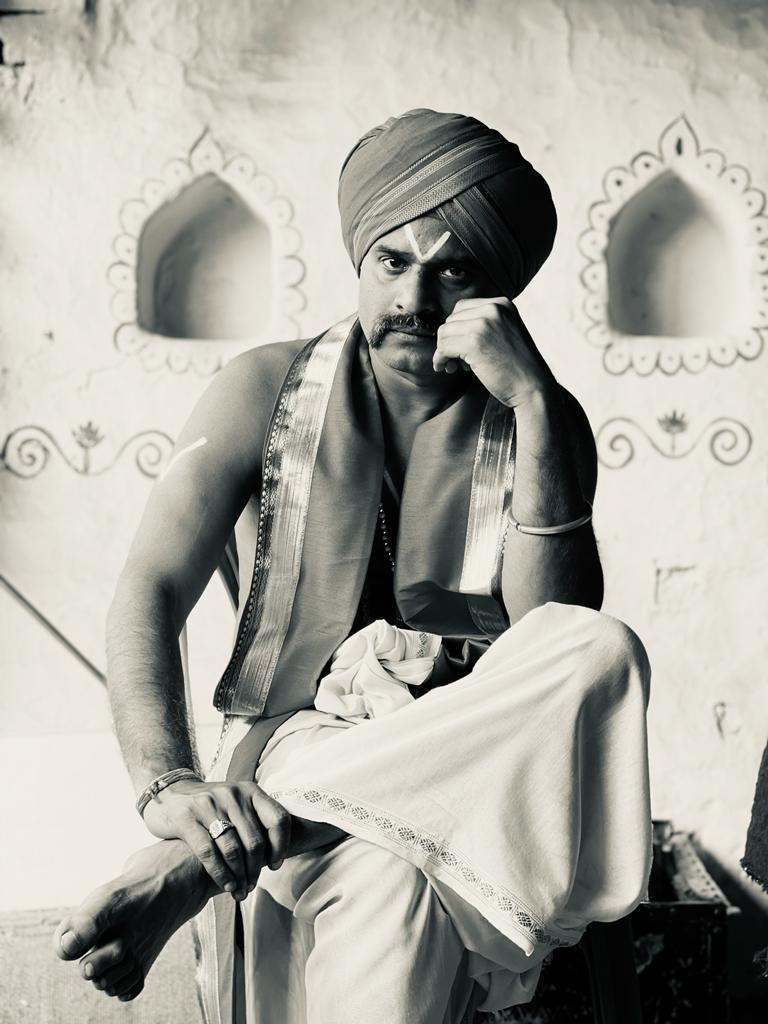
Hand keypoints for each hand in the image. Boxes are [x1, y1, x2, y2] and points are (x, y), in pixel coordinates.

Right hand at [142, 779, 290, 898]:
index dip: (280, 846)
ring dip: (239, 876)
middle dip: (255, 870)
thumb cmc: (211, 807)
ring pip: (233, 849)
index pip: (278, 819)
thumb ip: (254, 821)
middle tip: (251, 886)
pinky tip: (225, 885)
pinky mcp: (187, 818)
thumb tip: (276, 857)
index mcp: (250, 791)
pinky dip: (220, 873)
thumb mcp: (236, 803)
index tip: (274, 865)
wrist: (169, 793)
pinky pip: (208, 852)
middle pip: (254, 841)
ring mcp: (209, 805)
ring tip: (239, 890)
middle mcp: (232, 795)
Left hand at [434, 297, 555, 407]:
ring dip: (444, 351)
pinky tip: (445, 368)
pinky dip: (440, 359)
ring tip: (454, 366)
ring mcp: (483, 324)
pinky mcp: (474, 342)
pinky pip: (443, 347)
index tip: (460, 347)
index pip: (463, 308)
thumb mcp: (505, 333)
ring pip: (444, 332)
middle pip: (452, 319)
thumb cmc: (517, 367)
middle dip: (450, 340)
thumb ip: (484, 324)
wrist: (533, 387)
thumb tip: (448, 329)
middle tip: (457, 361)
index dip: (457, 329)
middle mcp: (493, 308)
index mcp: (502, 303)